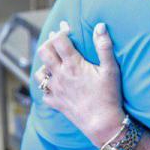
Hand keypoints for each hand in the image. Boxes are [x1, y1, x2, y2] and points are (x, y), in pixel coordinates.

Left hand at [35, 22, 125, 147]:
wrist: (101, 123)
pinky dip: (46, 87)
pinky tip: (53, 84)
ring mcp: (55, 90)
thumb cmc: (108, 95)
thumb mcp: (111, 69)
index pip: (59, 40)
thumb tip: (100, 26)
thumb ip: (104, 46)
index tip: (66, 27)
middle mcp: (60, 75)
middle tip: (57, 41)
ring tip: (53, 61)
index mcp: (73, 65)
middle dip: (49, 43)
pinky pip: (44, 93)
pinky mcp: (55, 103)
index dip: (62, 30)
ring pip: (39, 72)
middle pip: (44, 52)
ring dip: (45, 64)